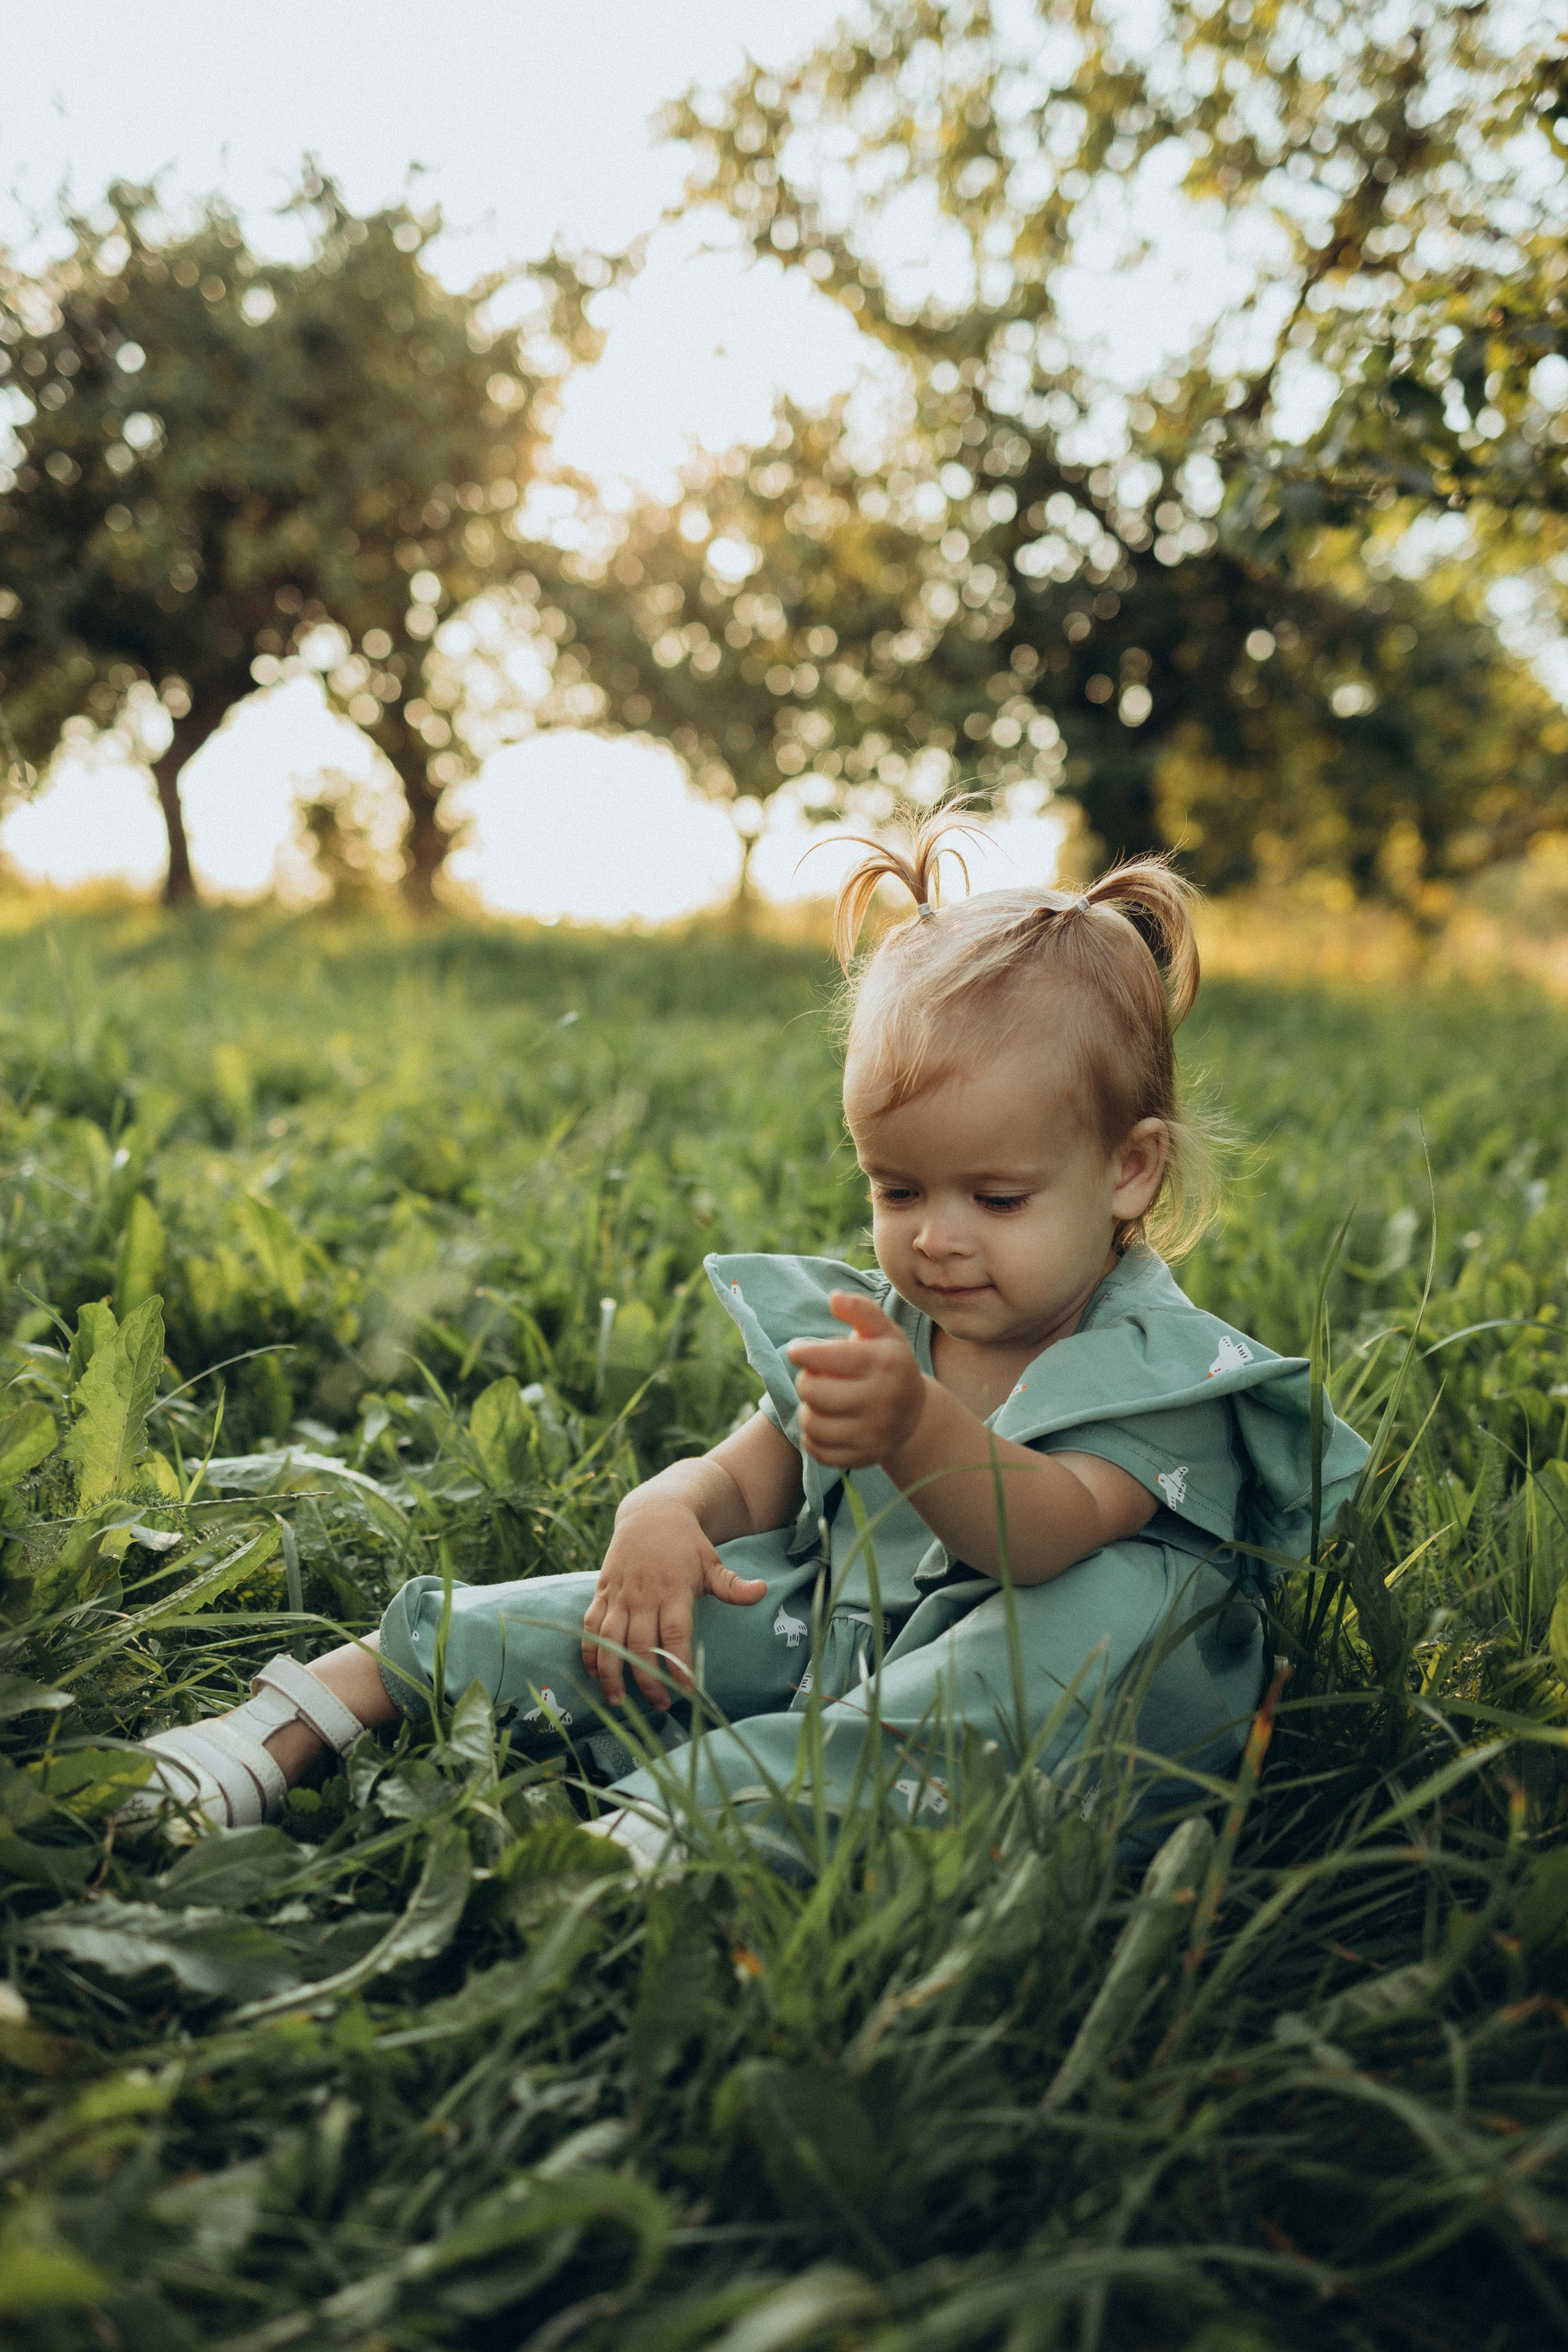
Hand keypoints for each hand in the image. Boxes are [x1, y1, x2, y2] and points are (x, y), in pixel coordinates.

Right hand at [581, 1499, 766, 1709]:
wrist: (651, 1513)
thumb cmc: (687, 1544)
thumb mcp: (712, 1562)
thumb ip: (732, 1585)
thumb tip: (763, 1591)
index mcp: (673, 1591)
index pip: (675, 1634)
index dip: (678, 1664)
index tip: (686, 1691)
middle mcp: (643, 1596)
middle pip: (639, 1645)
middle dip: (647, 1679)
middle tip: (659, 1706)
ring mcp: (620, 1595)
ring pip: (608, 1640)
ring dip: (612, 1673)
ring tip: (618, 1702)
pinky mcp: (602, 1592)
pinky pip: (590, 1625)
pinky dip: (589, 1650)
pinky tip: (594, 1674)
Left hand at [786, 1290, 929, 1469]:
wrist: (914, 1414)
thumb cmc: (888, 1364)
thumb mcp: (882, 1332)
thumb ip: (861, 1310)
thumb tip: (834, 1298)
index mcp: (886, 1362)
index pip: (828, 1357)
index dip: (803, 1352)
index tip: (797, 1350)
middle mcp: (883, 1399)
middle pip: (813, 1391)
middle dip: (807, 1380)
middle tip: (815, 1376)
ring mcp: (875, 1432)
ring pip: (812, 1423)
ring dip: (808, 1410)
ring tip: (821, 1401)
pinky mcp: (865, 1457)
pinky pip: (818, 1450)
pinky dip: (814, 1437)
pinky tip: (826, 1423)